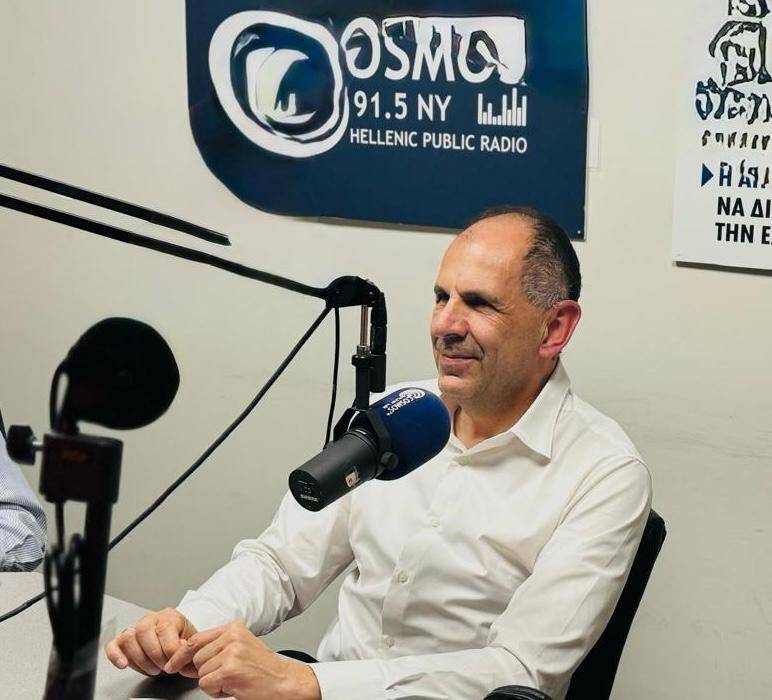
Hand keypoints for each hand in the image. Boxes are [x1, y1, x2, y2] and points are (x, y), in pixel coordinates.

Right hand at [104, 607, 197, 677]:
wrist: (177, 643)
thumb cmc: (183, 642)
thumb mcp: (192, 642)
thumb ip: (188, 646)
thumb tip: (182, 650)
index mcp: (169, 616)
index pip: (164, 629)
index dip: (170, 650)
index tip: (176, 663)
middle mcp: (150, 619)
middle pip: (144, 631)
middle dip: (155, 655)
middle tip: (164, 667)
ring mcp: (135, 629)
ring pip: (128, 638)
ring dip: (140, 659)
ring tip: (153, 669)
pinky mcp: (123, 641)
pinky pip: (112, 645)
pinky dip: (115, 655)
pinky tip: (123, 664)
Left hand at [164, 621, 320, 699]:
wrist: (283, 681)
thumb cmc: (262, 668)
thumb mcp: (240, 648)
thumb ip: (216, 648)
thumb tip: (185, 660)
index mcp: (233, 628)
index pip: (196, 638)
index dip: (181, 654)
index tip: (173, 664)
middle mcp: (232, 637)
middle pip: (196, 657)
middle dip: (205, 671)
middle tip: (227, 675)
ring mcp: (231, 653)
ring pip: (201, 673)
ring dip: (213, 682)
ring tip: (233, 680)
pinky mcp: (230, 671)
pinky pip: (206, 684)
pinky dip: (217, 691)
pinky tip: (234, 687)